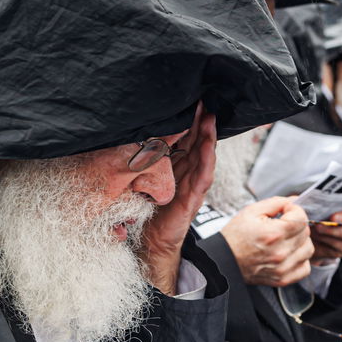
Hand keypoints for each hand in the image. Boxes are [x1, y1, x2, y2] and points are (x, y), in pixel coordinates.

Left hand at [142, 107, 217, 293]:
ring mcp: (191, 186)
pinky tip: (207, 147)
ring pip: (203, 156)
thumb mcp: (140, 178)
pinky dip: (205, 161)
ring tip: (210, 116)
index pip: (184, 137)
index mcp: (174, 166)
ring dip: (208, 136)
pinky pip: (201, 178)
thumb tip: (131, 135)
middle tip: (204, 98)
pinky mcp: (191, 200)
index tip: (191, 98)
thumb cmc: (145, 210)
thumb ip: (143, 160)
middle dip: (201, 120)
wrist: (149, 243)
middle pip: (197, 142)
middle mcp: (185, 173)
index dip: (188, 119)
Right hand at [221, 197, 313, 286]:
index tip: (286, 211)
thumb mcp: (251, 211)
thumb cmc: (235, 237)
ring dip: (301, 241)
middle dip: (297, 224)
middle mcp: (281, 253)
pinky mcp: (283, 279)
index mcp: (273, 234)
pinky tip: (290, 253)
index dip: (295, 210)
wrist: (224, 260)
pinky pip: (305, 268)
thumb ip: (276, 202)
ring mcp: (283, 268)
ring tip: (287, 239)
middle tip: (283, 224)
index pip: (301, 218)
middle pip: (306, 233)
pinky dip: (301, 259)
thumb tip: (294, 200)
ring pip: (309, 249)